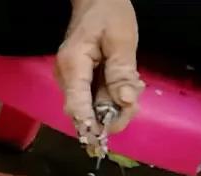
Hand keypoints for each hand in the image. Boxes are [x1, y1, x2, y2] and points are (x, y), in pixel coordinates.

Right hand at [57, 0, 142, 140]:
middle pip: (83, 110)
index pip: (76, 102)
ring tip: (134, 91)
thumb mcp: (122, 39)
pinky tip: (126, 89)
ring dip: (113, 108)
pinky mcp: (79, 82)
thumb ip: (122, 71)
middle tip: (134, 108)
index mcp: (73, 65)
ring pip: (90, 106)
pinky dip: (111, 99)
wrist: (96, 1)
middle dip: (109, 116)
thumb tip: (126, 102)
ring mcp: (71, 81)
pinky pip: (93, 98)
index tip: (103, 137)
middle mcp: (66, 77)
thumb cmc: (109, 14)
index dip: (89, 122)